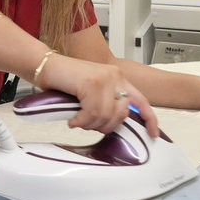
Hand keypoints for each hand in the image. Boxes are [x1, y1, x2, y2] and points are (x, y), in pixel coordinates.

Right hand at [38, 54, 160, 137]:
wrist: (47, 66)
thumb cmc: (66, 80)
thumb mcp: (93, 91)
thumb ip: (107, 102)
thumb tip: (114, 123)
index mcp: (119, 78)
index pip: (141, 101)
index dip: (149, 119)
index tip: (152, 133)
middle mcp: (115, 76)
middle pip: (121, 114)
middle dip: (104, 126)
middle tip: (89, 123)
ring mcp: (104, 78)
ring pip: (105, 116)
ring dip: (89, 124)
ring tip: (79, 119)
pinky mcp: (91, 82)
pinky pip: (92, 113)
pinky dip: (81, 121)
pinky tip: (73, 118)